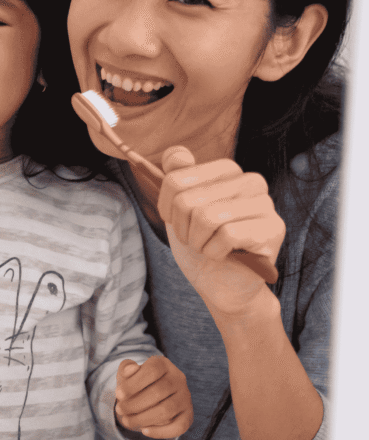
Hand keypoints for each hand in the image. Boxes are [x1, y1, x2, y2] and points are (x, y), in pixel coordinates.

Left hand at [115, 356, 192, 439]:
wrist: (149, 398)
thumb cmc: (136, 384)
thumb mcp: (128, 374)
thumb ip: (126, 369)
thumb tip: (130, 370)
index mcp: (164, 364)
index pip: (152, 370)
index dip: (133, 383)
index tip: (118, 394)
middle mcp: (178, 379)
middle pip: (158, 392)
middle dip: (134, 404)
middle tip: (120, 410)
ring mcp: (185, 398)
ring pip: (166, 411)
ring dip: (142, 419)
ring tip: (127, 421)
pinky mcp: (188, 415)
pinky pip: (178, 427)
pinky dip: (160, 432)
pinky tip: (144, 430)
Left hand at [157, 147, 285, 318]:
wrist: (223, 286)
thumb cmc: (203, 246)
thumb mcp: (180, 212)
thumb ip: (177, 179)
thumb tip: (175, 153)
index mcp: (227, 170)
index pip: (176, 178)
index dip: (166, 207)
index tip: (177, 221)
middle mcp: (250, 180)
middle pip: (187, 200)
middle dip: (183, 229)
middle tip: (197, 240)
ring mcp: (264, 203)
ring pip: (206, 217)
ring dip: (199, 242)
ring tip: (210, 247)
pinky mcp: (272, 228)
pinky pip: (225, 236)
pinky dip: (214, 253)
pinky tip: (225, 256)